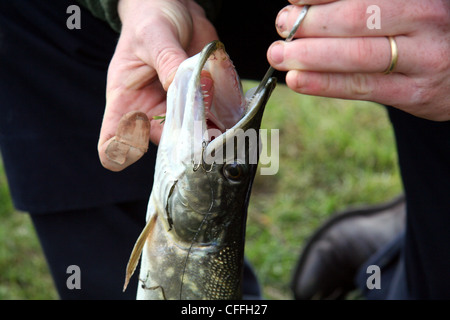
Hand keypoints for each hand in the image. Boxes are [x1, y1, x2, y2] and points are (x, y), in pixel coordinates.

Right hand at [98, 0, 217, 170]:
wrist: (175, 7)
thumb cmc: (150, 19)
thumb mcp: (154, 35)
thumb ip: (169, 62)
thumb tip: (195, 87)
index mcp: (127, 100)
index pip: (112, 140)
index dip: (119, 153)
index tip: (136, 150)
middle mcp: (151, 111)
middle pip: (164, 145)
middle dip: (184, 144)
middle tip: (205, 135)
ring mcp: (178, 110)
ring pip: (193, 136)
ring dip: (210, 134)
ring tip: (225, 125)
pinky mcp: (202, 102)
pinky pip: (214, 119)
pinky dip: (225, 119)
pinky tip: (234, 112)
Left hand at [268, 0, 449, 120]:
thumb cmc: (424, 31)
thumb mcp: (407, 6)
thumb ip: (368, 4)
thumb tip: (309, 4)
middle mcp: (425, 20)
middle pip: (356, 20)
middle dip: (310, 23)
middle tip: (282, 25)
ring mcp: (423, 59)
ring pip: (357, 56)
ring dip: (309, 56)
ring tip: (278, 55)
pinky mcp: (414, 93)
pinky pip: (361, 88)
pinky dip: (324, 84)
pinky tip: (296, 80)